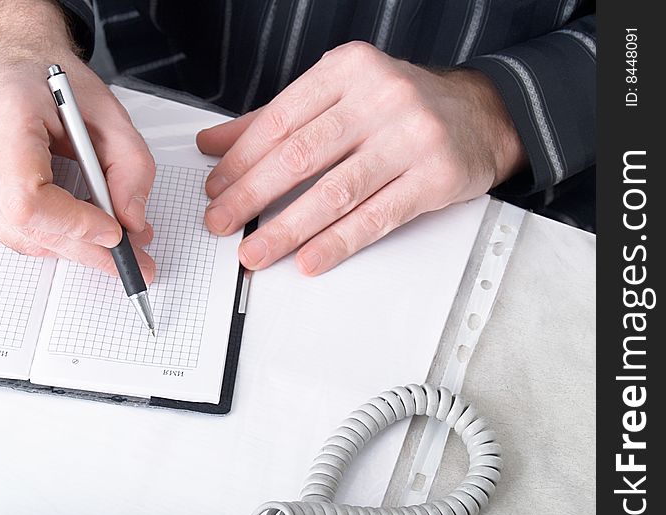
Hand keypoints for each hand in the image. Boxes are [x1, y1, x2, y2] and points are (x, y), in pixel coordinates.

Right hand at [0, 0, 156, 280]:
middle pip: (27, 226)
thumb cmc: (47, 79)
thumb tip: (132, 220)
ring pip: (20, 237)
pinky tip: (72, 225)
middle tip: (130, 259)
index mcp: (1, 118)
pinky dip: (46, 233)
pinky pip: (9, 232)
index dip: (75, 224)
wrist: (7, 62)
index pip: (28, 199)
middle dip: (86, 247)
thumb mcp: (108, 111)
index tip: (115, 234)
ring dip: (69, 244)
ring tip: (107, 238)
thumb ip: (130, 165)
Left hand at [197, 41, 526, 274]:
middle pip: (300, 156)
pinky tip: (308, 259)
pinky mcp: (435, 177)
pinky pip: (375, 217)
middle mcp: (380, 97)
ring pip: (334, 192)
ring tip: (255, 252)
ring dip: (286, 229)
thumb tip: (215, 145)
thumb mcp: (338, 96)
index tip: (216, 188)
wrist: (483, 114)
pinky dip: (337, 243)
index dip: (240, 160)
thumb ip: (275, 120)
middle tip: (221, 223)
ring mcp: (411, 137)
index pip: (279, 120)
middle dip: (251, 196)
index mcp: (348, 70)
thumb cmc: (401, 107)